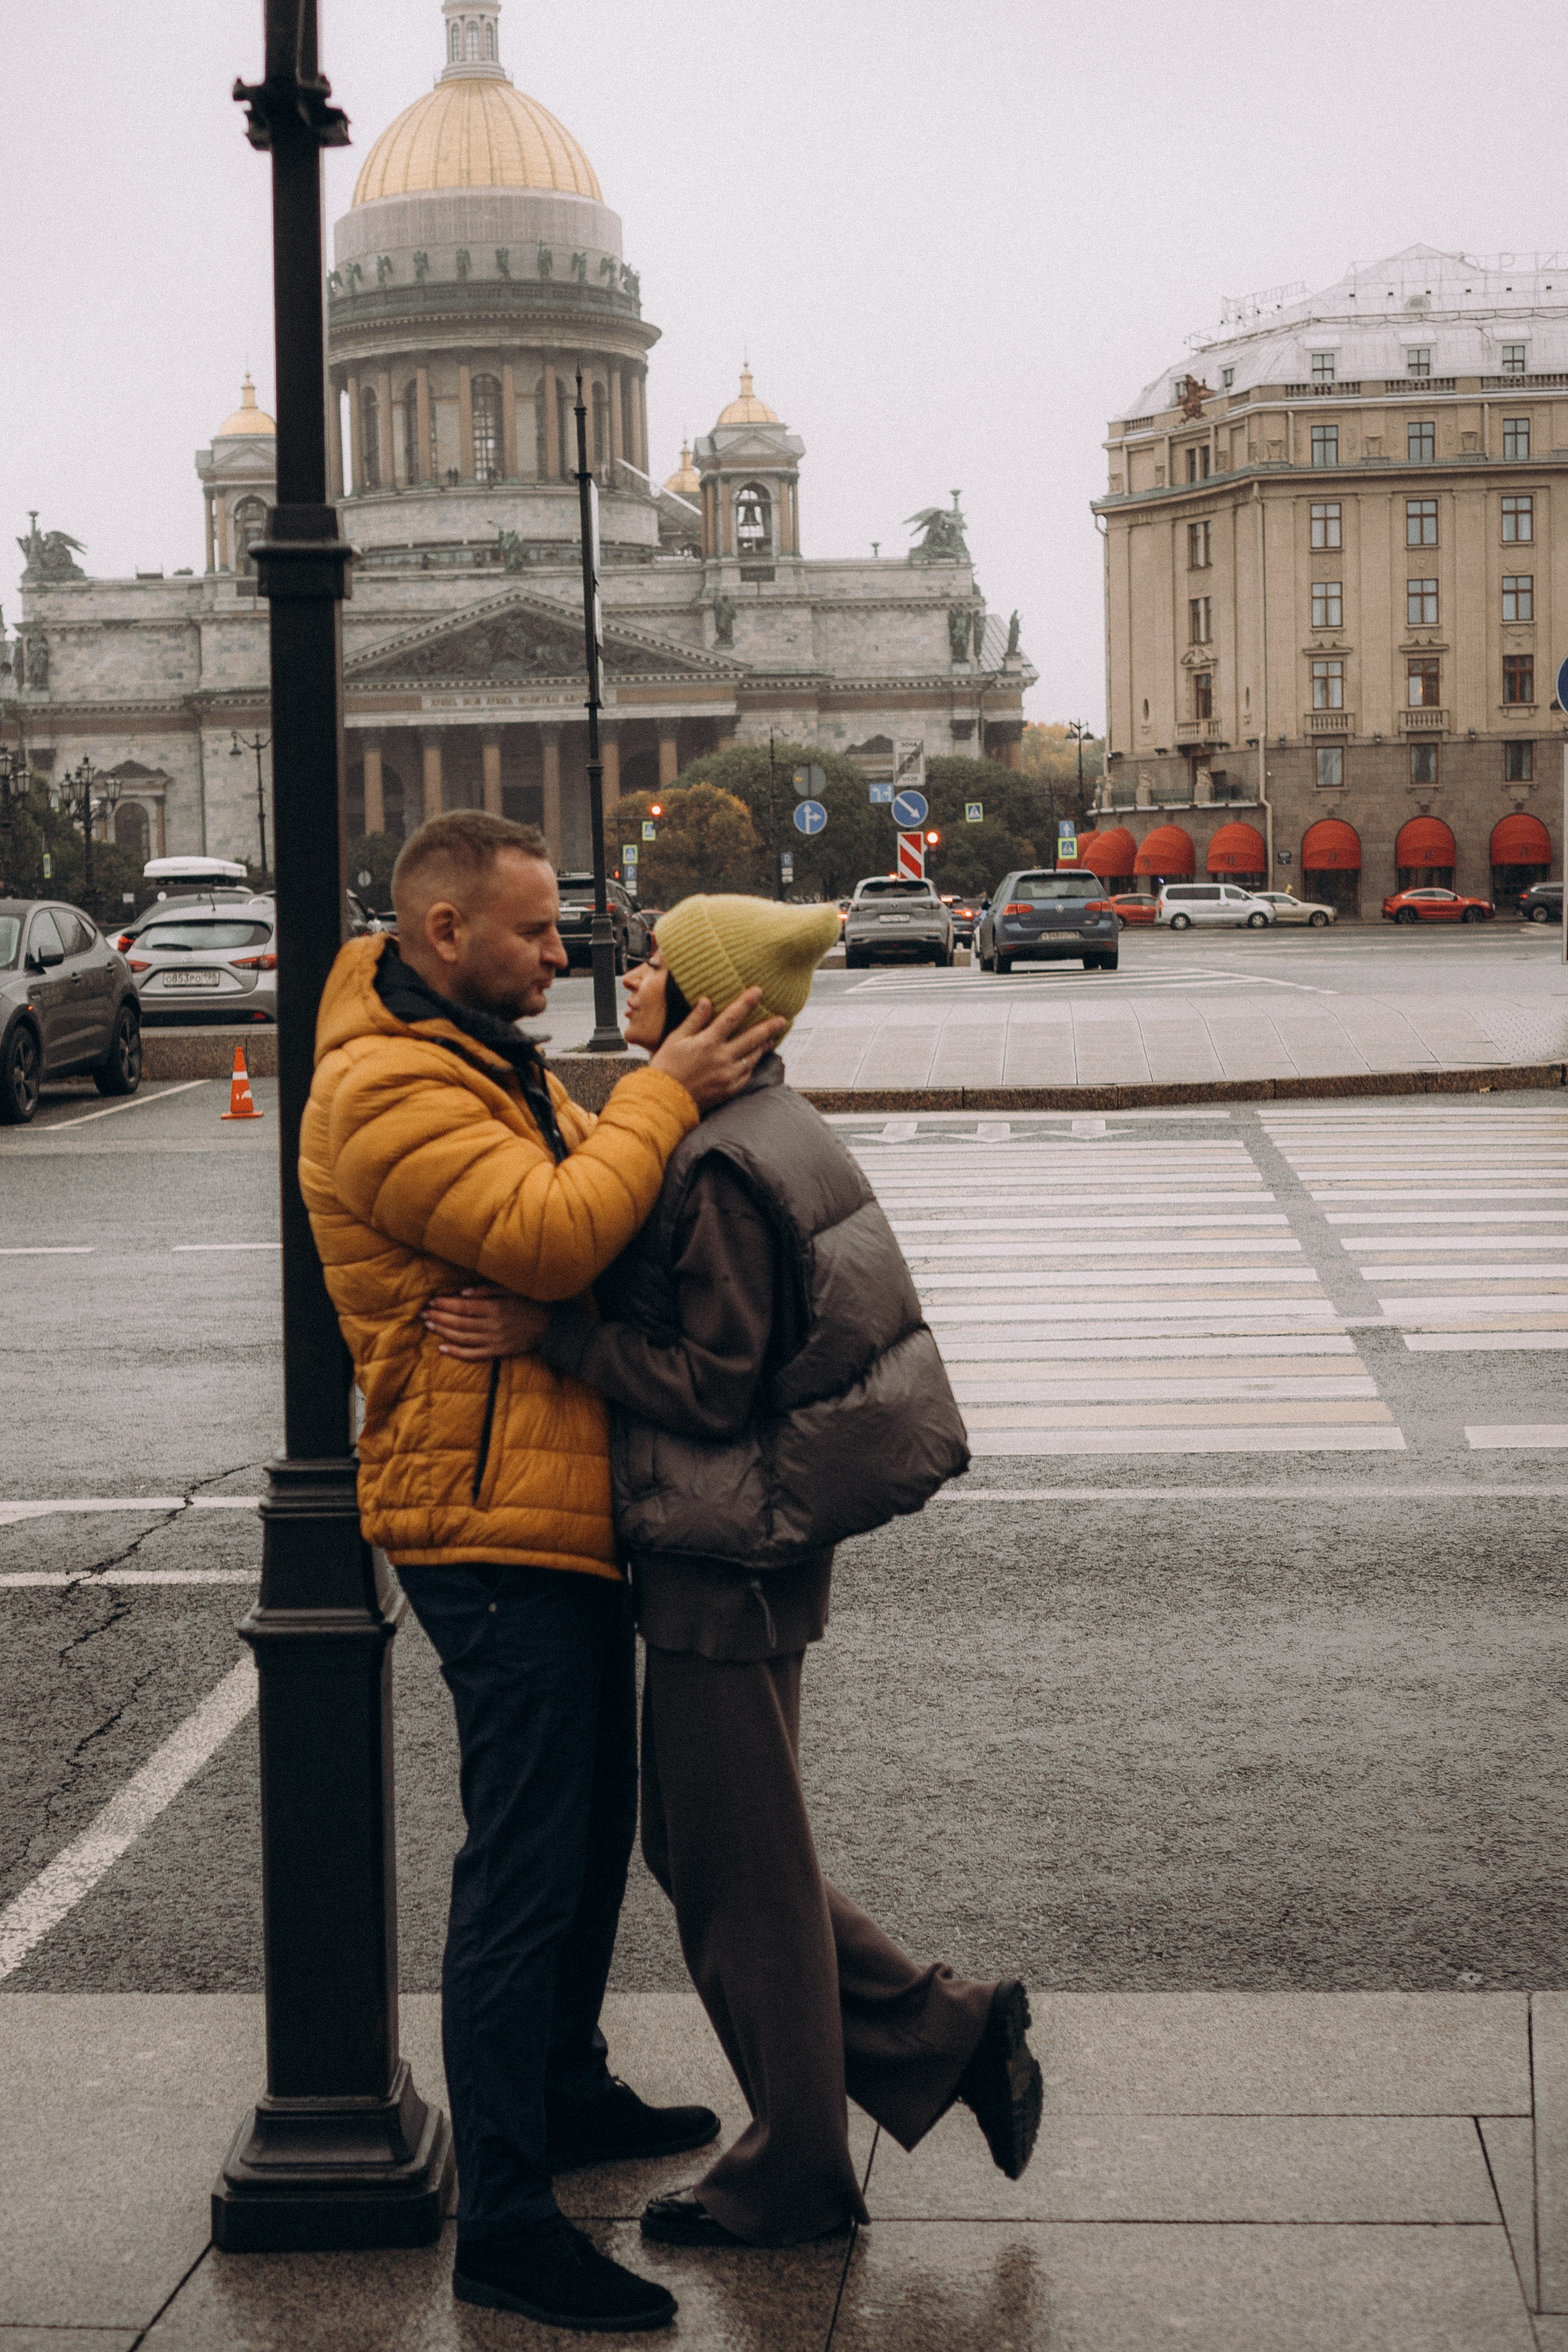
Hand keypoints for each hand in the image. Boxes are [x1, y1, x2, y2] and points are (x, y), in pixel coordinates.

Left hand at [422, 1286, 549, 1360]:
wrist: (551, 1326)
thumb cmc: (530, 1304)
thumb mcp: (512, 1290)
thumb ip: (488, 1290)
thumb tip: (464, 1293)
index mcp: (495, 1308)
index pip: (463, 1306)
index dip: (445, 1304)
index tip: (431, 1301)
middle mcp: (493, 1325)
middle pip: (459, 1322)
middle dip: (439, 1317)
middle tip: (424, 1314)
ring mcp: (495, 1341)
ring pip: (463, 1338)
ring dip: (444, 1332)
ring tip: (429, 1325)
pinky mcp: (498, 1352)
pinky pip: (474, 1355)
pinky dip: (457, 1352)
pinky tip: (443, 1348)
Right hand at [650, 988, 786, 1108]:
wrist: (665, 1100)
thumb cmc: (666, 1067)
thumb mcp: (676, 1039)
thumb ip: (694, 1020)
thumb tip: (707, 1001)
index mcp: (708, 1042)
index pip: (732, 1017)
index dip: (746, 1003)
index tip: (758, 991)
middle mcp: (722, 1058)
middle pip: (752, 1038)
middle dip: (769, 1027)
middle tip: (782, 1019)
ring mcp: (728, 1075)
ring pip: (753, 1056)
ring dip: (764, 1045)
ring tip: (772, 1037)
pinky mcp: (730, 1089)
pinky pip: (747, 1073)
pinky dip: (753, 1063)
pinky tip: (755, 1058)